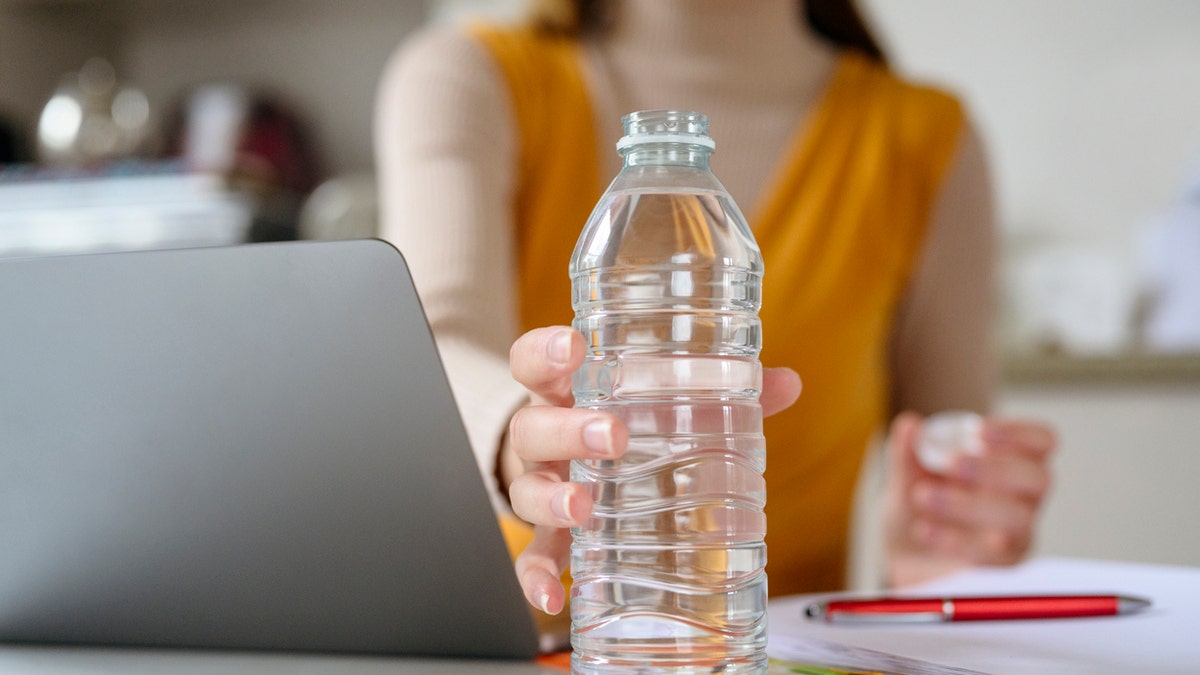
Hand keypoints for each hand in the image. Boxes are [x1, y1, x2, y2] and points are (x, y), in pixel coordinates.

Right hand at [505, 326, 800, 613]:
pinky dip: (537, 579)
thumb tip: (787, 382)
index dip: (547, 351)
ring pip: (527, 491)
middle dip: (568, 429)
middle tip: (612, 435)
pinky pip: (534, 559)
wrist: (573, 467)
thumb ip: (716, 391)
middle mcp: (544, 439)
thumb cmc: (619, 423)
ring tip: (583, 509)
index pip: (535, 362)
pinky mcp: (548, 537)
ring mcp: (541, 488)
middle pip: (532, 427)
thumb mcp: (655, 400)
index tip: (574, 346)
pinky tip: (554, 597)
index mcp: (566, 393)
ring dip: (552, 500)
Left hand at [883, 412, 1055, 587]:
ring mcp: (1016, 537)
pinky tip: (924, 530)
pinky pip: (991, 557)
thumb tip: (910, 424)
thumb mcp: (907, 478)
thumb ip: (909, 453)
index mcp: (1010, 466)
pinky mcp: (1000, 571)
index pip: (1041, 442)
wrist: (905, 559)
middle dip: (995, 468)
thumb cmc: (920, 509)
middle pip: (1038, 479)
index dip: (1018, 433)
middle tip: (952, 462)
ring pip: (1016, 519)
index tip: (977, 429)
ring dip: (968, 504)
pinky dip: (954, 540)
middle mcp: (1023, 501)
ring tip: (923, 495)